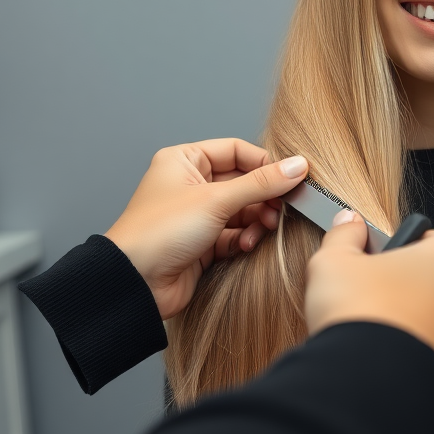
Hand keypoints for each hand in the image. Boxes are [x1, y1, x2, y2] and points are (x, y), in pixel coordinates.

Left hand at [105, 139, 307, 319]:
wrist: (135, 282)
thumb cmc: (159, 232)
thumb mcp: (216, 200)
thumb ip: (261, 183)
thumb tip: (297, 166)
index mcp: (184, 161)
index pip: (236, 151)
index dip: (265, 164)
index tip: (292, 176)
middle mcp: (190, 184)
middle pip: (244, 182)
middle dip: (264, 197)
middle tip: (281, 208)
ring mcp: (197, 215)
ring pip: (243, 210)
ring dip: (256, 221)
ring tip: (263, 229)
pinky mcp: (203, 243)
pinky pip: (235, 234)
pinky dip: (244, 239)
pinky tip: (244, 246)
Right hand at [305, 212, 433, 433]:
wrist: (371, 391)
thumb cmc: (358, 319)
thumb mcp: (333, 264)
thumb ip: (345, 237)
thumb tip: (349, 224)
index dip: (409, 260)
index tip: (389, 277)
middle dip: (432, 303)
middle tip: (394, 320)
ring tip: (404, 356)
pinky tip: (420, 383)